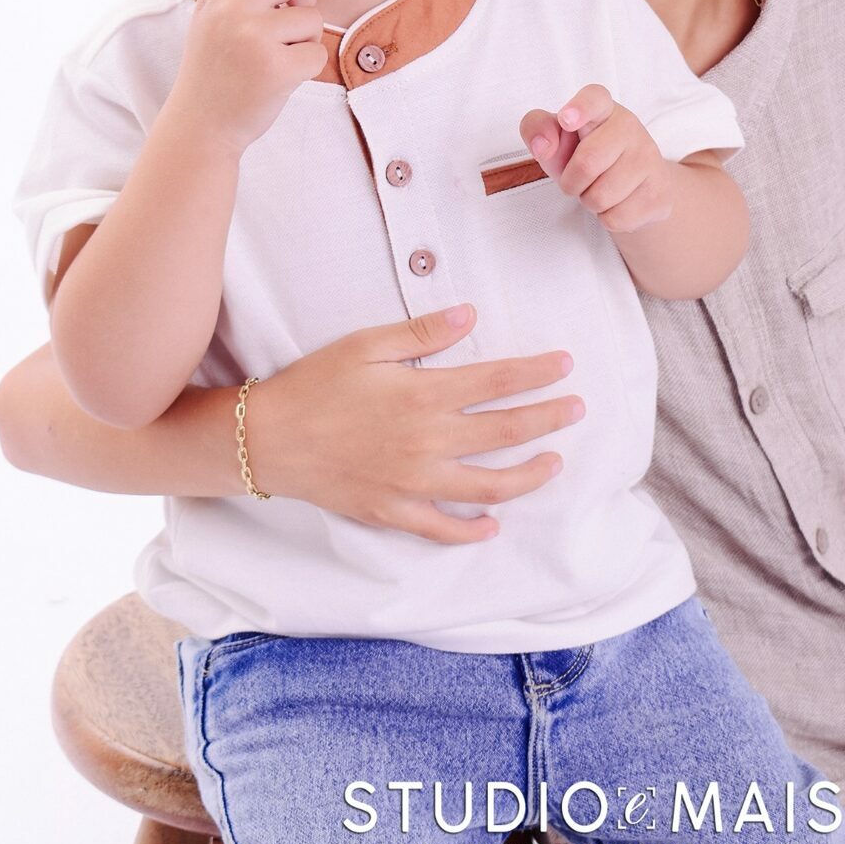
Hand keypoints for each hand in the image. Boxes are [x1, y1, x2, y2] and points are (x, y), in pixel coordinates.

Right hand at [167, 0, 327, 152]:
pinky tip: (278, 80)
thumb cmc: (216, 75)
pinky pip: (317, 51)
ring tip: (270, 62)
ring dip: (303, 42)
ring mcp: (250, 34)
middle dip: (300, 4)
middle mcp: (229, 7)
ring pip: (311, 18)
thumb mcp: (211, 26)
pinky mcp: (273, 63)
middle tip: (277, 34)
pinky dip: (307, 68)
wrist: (202, 126)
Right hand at [248, 303, 583, 541]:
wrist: (266, 439)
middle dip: (549, 419)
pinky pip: (444, 528)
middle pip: (506, 432)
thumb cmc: (315, 383)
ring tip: (555, 463)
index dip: (537, 373)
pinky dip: (473, 529)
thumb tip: (470, 313)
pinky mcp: (393, 512)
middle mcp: (428, 442)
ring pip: (489, 486)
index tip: (566, 365)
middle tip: (578, 409)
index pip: (497, 382)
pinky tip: (494, 525)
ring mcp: (414, 483)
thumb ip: (422, 332)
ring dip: (530, 476)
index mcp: (423, 395)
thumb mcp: (366, 344)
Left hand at [520, 84, 673, 232]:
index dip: (580, 108)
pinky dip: (607, 218)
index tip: (566, 120)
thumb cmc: (585, 154)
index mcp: (602, 109)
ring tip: (599, 188)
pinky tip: (617, 203)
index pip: (594, 99)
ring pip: (601, 196)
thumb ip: (536, 128)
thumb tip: (543, 145)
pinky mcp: (660, 193)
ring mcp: (650, 159)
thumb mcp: (555, 139)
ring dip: (589, 201)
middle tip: (578, 179)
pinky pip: (617, 218)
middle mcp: (630, 127)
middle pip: (588, 162)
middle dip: (571, 181)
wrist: (631, 186)